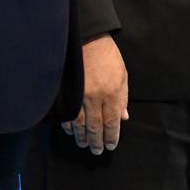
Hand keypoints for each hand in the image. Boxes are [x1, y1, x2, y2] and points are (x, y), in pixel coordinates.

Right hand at [63, 35, 127, 153]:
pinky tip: (70, 131)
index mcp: (111, 93)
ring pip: (79, 123)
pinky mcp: (66, 92)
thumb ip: (122, 98)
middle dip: (96, 141)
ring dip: (82, 137)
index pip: (111, 122)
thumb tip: (123, 118)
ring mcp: (78, 95)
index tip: (111, 146)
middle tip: (97, 151)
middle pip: (94, 126)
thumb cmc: (108, 56)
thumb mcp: (122, 75)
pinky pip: (66, 114)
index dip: (111, 136)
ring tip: (84, 144)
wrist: (88, 38)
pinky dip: (68, 125)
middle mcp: (94, 97)